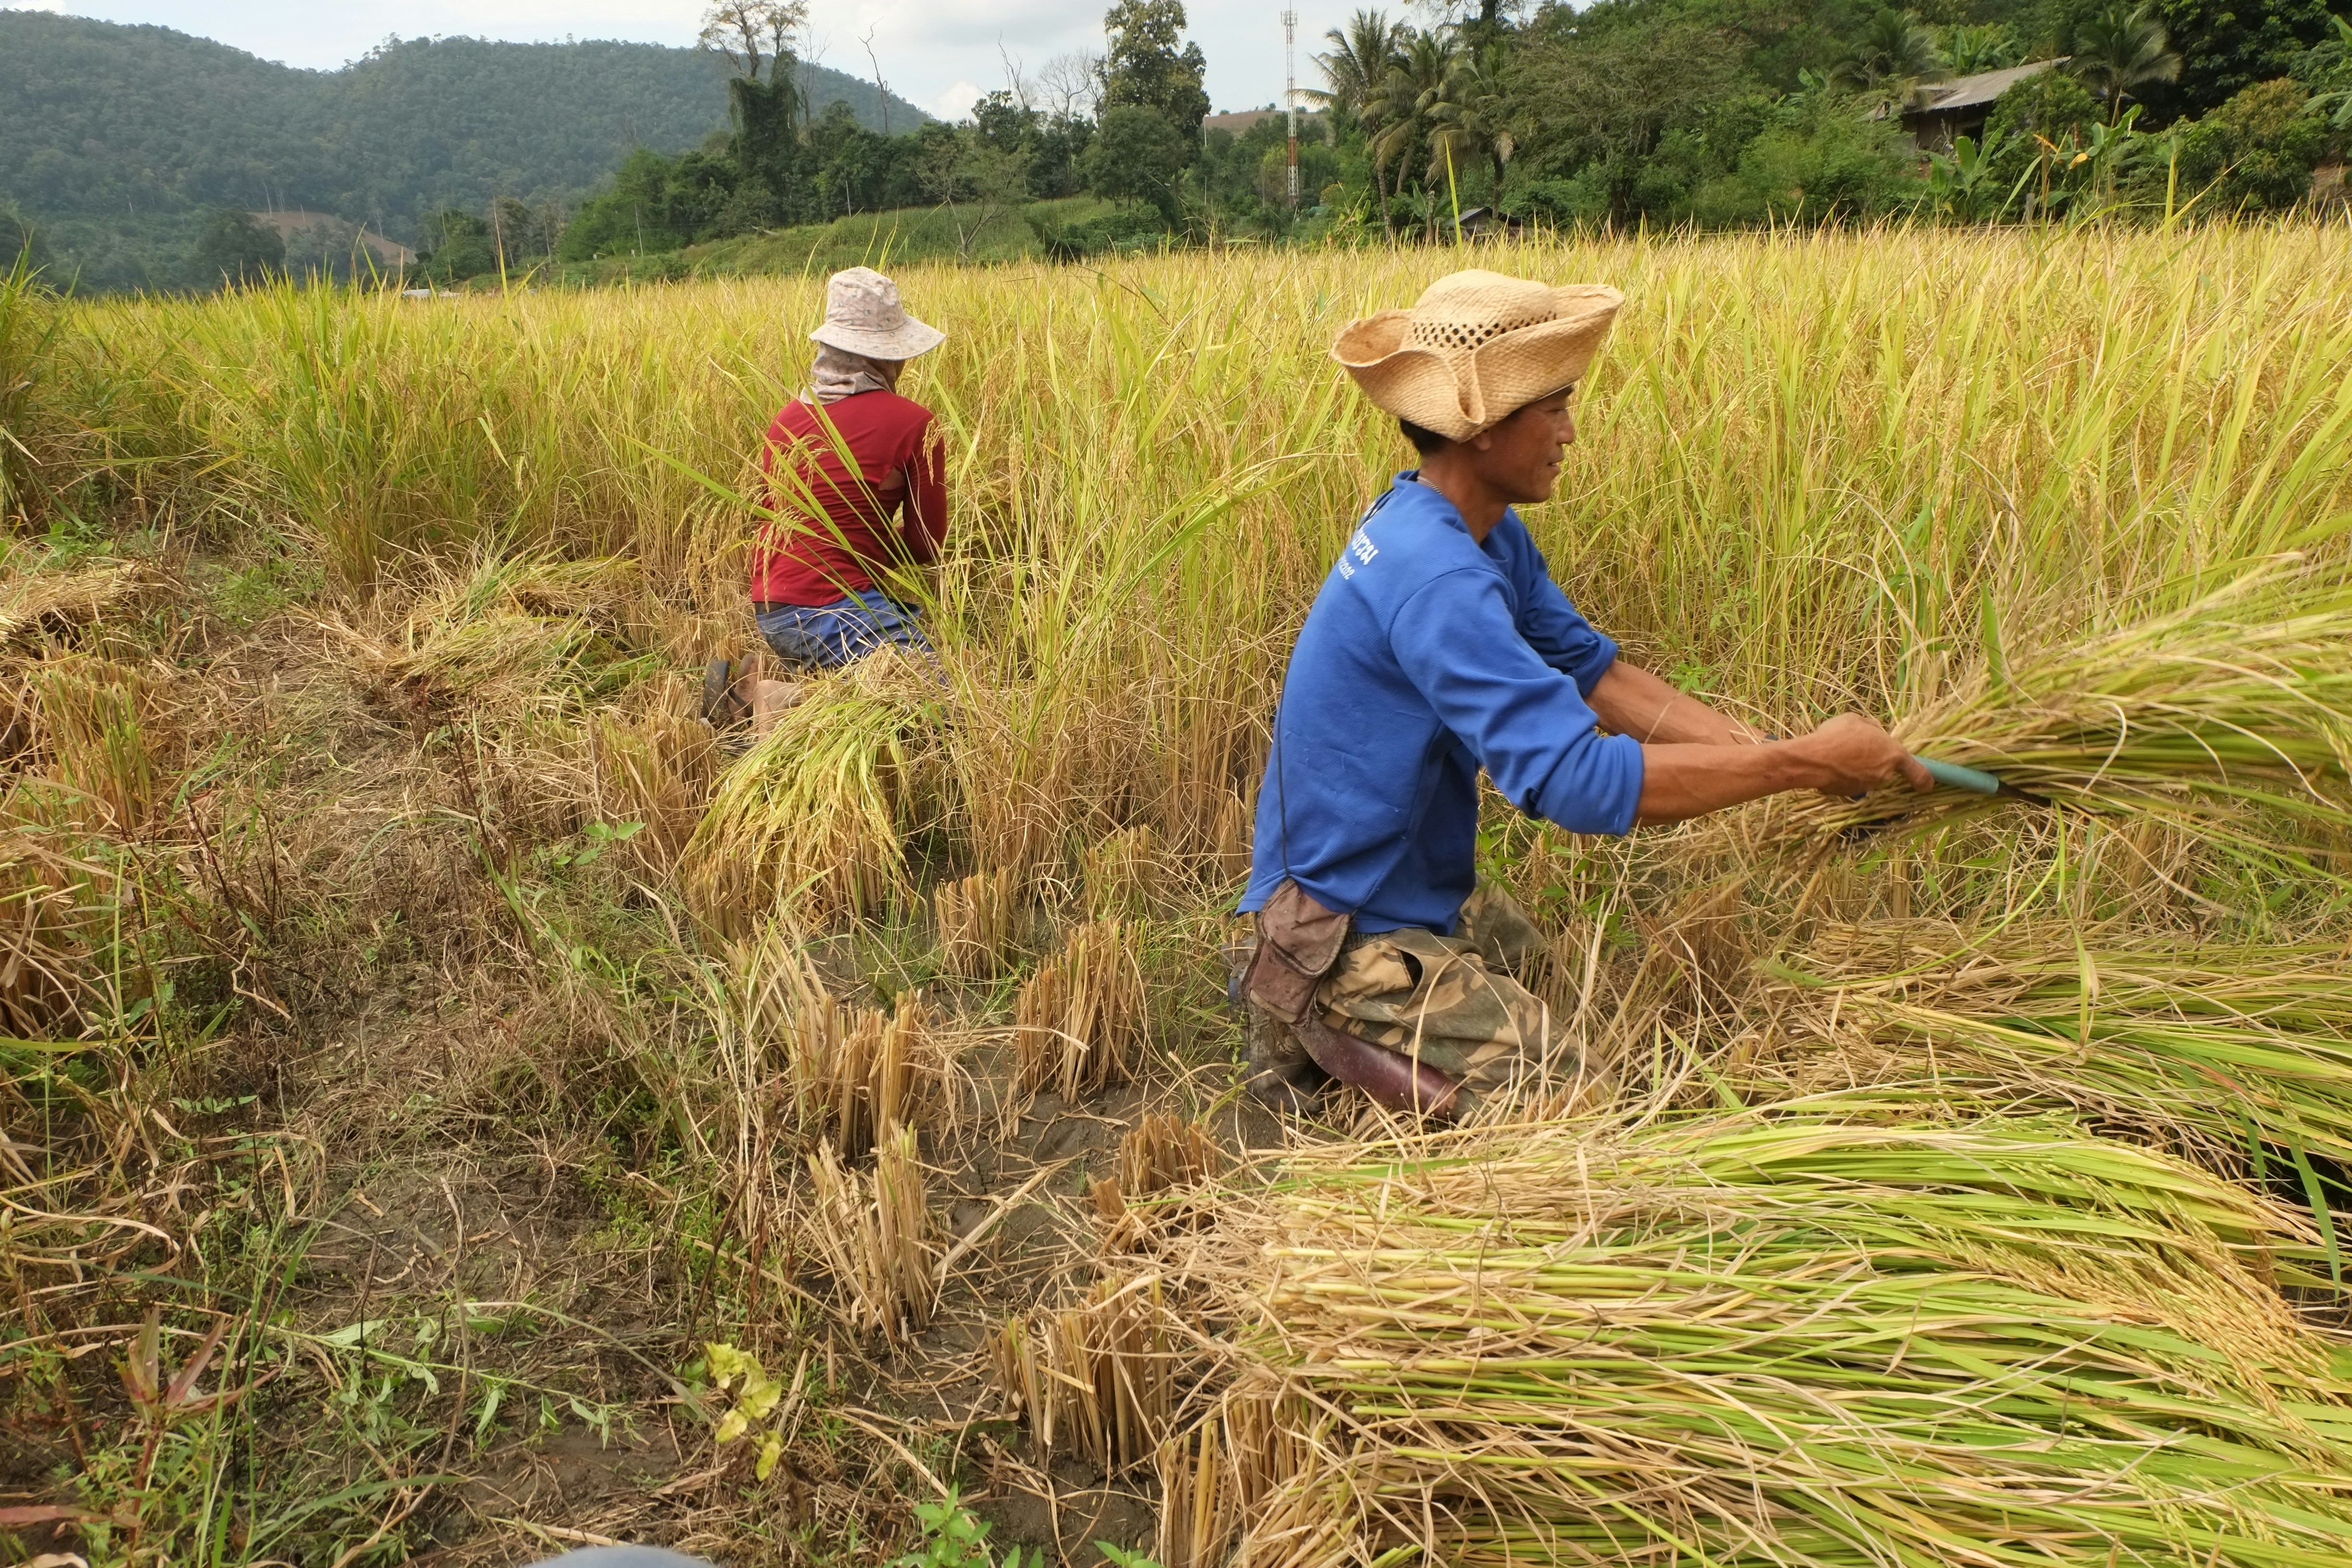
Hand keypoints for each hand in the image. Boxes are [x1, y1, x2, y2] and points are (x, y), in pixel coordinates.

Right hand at [1793, 714, 1932, 796]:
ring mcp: (1867, 786)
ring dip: (1857, 766)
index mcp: (1893, 755)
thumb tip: (1875, 731)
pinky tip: (1831, 764)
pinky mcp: (1850, 793)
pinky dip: (1844, 775)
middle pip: (1885, 769)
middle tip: (1856, 747)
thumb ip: (1871, 727)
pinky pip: (1851, 782)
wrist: (1812, 759)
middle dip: (1874, 760)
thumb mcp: (1856, 720)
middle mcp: (1884, 774)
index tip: (1926, 785)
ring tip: (1838, 753)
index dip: (1923, 779)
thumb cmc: (1838, 735)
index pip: (1918, 772)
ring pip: (1866, 775)